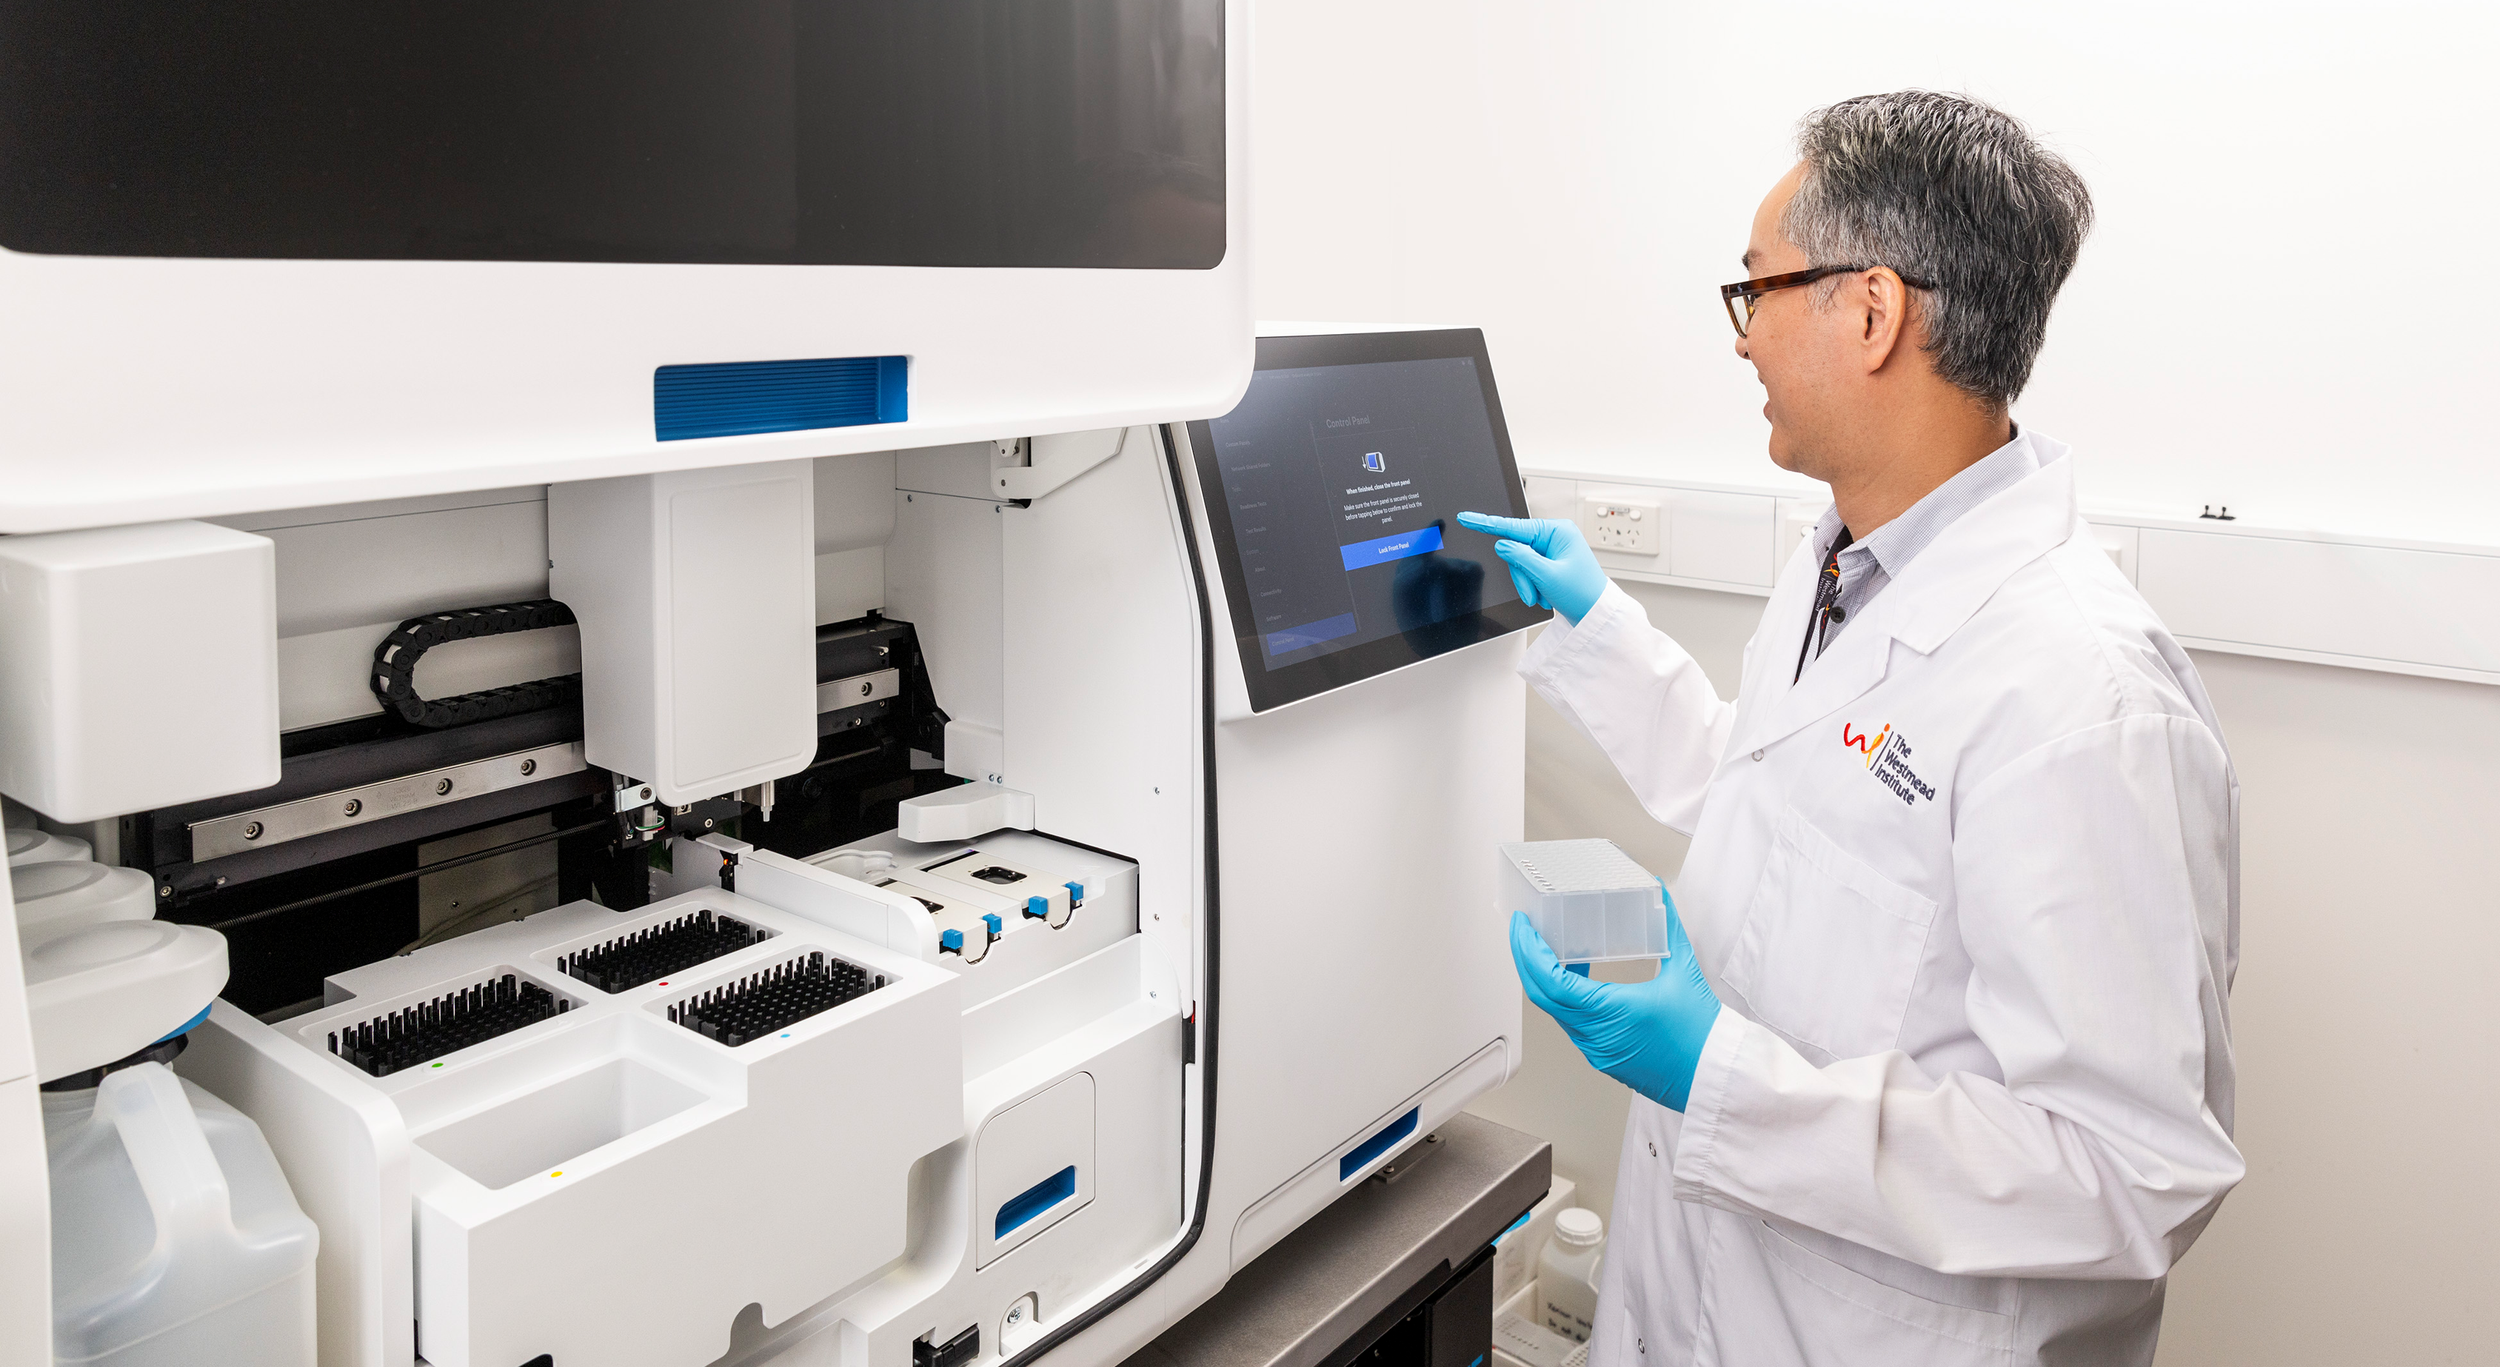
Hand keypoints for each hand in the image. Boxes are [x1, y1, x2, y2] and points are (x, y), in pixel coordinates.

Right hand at [1455, 513, 1608, 624]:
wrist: (1595, 615)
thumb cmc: (1583, 594)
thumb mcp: (1548, 575)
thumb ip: (1521, 558)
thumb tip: (1502, 545)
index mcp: (1557, 531)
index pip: (1514, 526)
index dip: (1486, 523)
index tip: (1466, 517)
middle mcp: (1554, 537)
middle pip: (1516, 550)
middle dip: (1522, 576)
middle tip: (1533, 594)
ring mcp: (1551, 550)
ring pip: (1520, 564)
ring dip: (1527, 584)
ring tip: (1542, 597)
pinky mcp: (1548, 563)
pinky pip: (1527, 572)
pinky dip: (1532, 586)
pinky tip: (1545, 595)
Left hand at [1510, 890, 1721, 1110]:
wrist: (1714, 1079)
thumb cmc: (1703, 1035)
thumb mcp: (1685, 971)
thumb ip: (1668, 927)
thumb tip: (1659, 893)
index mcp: (1609, 1012)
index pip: (1550, 981)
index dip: (1528, 951)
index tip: (1522, 927)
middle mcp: (1595, 1035)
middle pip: (1542, 995)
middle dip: (1526, 959)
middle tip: (1524, 930)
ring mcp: (1596, 1050)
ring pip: (1555, 1011)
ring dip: (1544, 978)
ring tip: (1546, 947)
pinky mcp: (1603, 1057)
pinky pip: (1571, 1023)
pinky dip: (1563, 997)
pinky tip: (1575, 977)